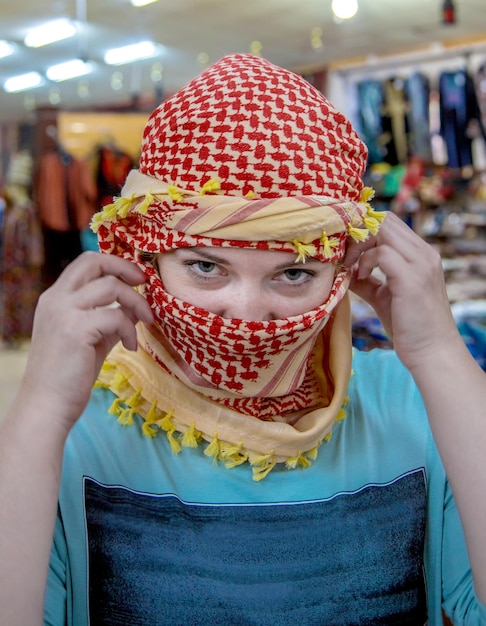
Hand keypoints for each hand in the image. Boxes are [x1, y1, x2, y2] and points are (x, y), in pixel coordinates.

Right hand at [20, 252, 152, 430]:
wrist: (47, 406)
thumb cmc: (70, 375)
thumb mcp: (92, 338)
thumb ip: (111, 318)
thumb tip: (137, 305)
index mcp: (56, 298)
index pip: (86, 262)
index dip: (114, 264)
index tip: (136, 279)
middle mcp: (56, 299)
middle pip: (94, 261)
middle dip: (126, 268)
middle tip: (145, 284)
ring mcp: (63, 312)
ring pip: (111, 286)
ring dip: (136, 302)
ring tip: (145, 322)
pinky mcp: (76, 330)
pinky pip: (116, 316)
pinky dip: (130, 329)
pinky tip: (130, 346)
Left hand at [343, 212, 457, 371]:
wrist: (432, 352)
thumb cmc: (409, 327)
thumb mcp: (383, 296)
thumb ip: (367, 279)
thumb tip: (344, 270)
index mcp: (420, 254)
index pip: (388, 223)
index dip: (362, 232)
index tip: (347, 252)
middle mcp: (424, 253)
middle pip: (384, 220)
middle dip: (358, 234)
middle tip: (345, 257)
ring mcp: (420, 264)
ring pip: (383, 230)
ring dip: (359, 246)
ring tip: (352, 268)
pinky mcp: (411, 279)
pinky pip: (382, 253)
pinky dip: (365, 262)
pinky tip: (361, 277)